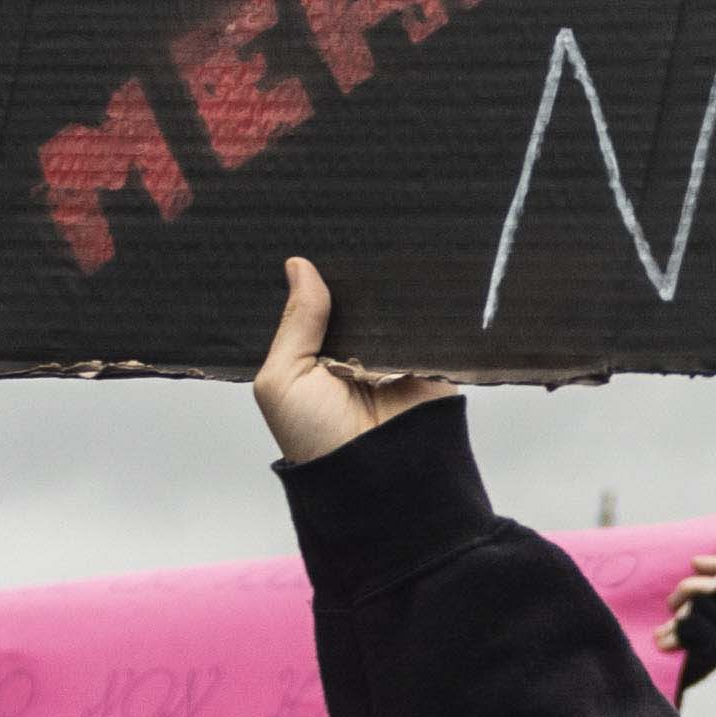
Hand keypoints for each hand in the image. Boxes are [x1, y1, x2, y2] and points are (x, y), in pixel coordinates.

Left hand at [252, 256, 463, 467]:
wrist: (377, 476)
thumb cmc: (316, 438)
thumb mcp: (283, 379)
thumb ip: (294, 324)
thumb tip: (299, 266)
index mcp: (316, 355)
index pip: (316, 304)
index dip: (314, 278)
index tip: (314, 241)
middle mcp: (355, 351)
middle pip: (355, 299)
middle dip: (350, 278)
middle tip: (349, 239)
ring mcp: (394, 353)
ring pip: (391, 305)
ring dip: (387, 290)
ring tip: (383, 252)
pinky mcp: (431, 357)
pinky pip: (426, 321)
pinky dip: (420, 306)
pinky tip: (412, 281)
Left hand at [666, 559, 715, 689]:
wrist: (701, 708)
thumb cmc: (699, 667)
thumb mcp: (709, 632)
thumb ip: (709, 606)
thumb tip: (697, 569)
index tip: (695, 562)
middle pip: (715, 588)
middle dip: (688, 589)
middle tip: (671, 604)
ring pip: (699, 607)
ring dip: (676, 618)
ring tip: (665, 630)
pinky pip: (689, 628)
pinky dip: (670, 636)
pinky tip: (663, 644)